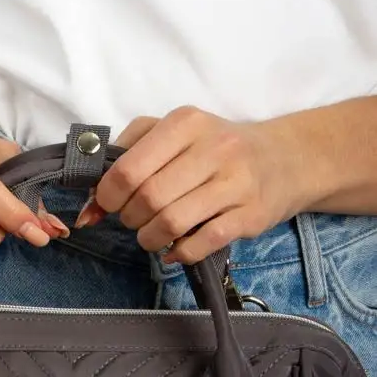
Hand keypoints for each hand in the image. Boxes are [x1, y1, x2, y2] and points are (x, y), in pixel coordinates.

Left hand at [74, 105, 307, 263]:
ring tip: (152, 235)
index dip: (107, 196)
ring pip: (172, 222)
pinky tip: (175, 249)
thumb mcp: (175, 134)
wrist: (286, 159)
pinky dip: (178, 253)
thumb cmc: (216, 148)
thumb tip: (90, 204)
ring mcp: (235, 183)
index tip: (106, 205)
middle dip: (130, 218)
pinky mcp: (250, 215)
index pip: (128, 169)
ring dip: (150, 238)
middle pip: (148, 198)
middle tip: (134, 220)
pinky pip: (201, 243)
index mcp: (186, 123)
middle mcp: (213, 148)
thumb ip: (128, 155)